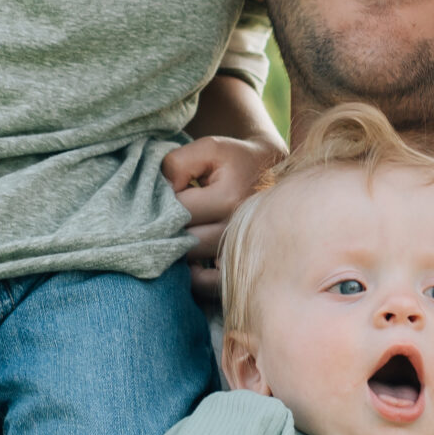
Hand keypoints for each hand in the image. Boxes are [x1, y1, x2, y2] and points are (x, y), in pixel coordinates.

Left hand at [163, 134, 284, 301]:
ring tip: (182, 230)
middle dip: (169, 227)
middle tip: (171, 215)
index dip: (164, 201)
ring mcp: (241, 252)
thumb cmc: (235, 161)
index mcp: (230, 198)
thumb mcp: (208, 148)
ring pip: (190, 261)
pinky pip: (208, 285)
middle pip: (182, 239)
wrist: (271, 175)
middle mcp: (237, 230)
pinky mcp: (242, 268)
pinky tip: (191, 259)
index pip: (177, 210)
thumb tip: (162, 195)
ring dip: (179, 249)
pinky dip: (194, 278)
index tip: (172, 193)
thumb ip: (177, 164)